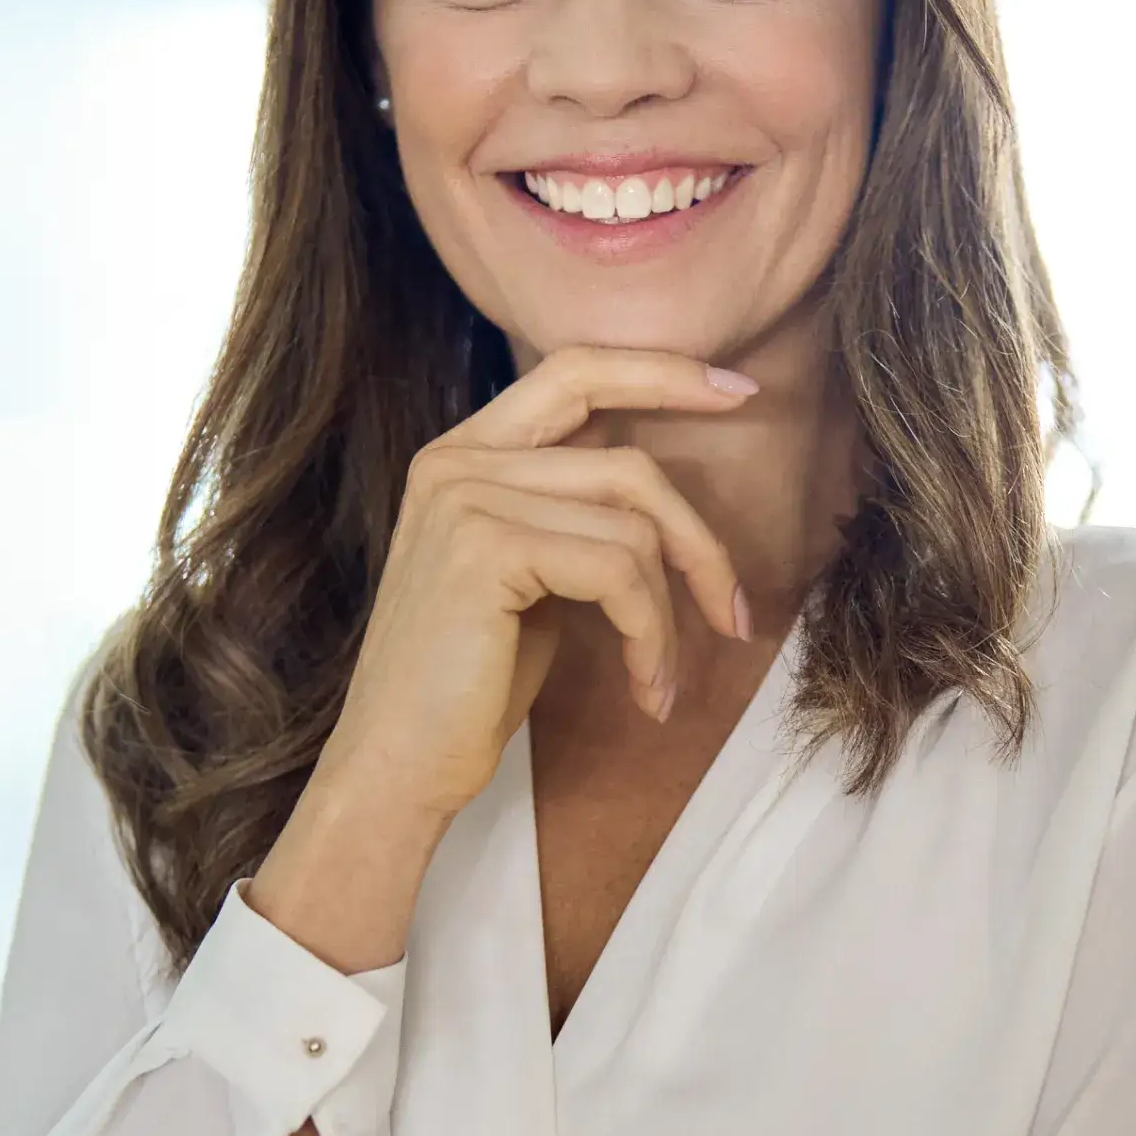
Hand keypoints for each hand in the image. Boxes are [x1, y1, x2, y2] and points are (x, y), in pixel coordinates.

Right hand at [245, 346, 753, 970]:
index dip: (661, 371)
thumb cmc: (467, 685)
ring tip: (664, 680)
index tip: (738, 389)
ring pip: (633, 525)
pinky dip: (651, 636)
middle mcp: (455, 460)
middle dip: (699, 538)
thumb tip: (660, 485)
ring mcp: (465, 498)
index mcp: (461, 454)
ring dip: (673, 613)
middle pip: (628, 462)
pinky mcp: (485, 548)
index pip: (575, 372)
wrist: (396, 764)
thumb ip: (568, 511)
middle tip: (734, 613)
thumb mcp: (527, 576)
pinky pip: (620, 571)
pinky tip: (646, 690)